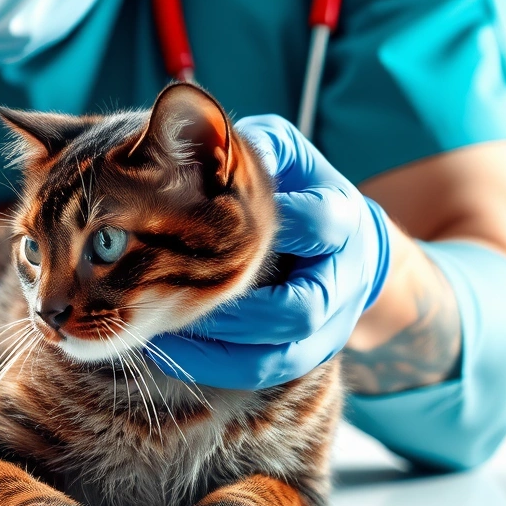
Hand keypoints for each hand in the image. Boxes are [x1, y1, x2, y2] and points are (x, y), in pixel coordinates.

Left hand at [151, 115, 391, 389]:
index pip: (320, 224)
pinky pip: (266, 373)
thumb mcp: (285, 154)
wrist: (344, 243)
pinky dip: (217, 368)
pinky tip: (170, 353)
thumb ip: (255, 147)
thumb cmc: (298, 187)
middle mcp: (345, 277)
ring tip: (160, 335)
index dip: (274, 226)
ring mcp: (332, 322)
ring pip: (284, 354)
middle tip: (174, 297)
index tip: (218, 225)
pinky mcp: (310, 352)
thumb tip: (203, 133)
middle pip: (303, 309)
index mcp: (342, 217)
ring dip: (220, 352)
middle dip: (237, 312)